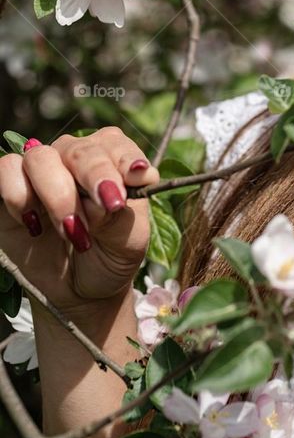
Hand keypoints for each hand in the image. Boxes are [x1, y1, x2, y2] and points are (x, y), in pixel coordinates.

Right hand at [0, 127, 159, 315]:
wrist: (77, 292)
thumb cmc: (109, 256)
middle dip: (95, 176)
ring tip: (70, 232)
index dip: (125, 158)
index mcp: (112, 159)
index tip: (137, 175)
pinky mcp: (11, 187)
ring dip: (57, 195)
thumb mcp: (129, 242)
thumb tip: (113, 192)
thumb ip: (123, 215)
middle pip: (79, 149)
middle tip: (109, 205)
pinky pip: (7, 169)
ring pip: (40, 158)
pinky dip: (19, 196)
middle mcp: (75, 156)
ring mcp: (41, 171)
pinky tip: (33, 225)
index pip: (116, 144)